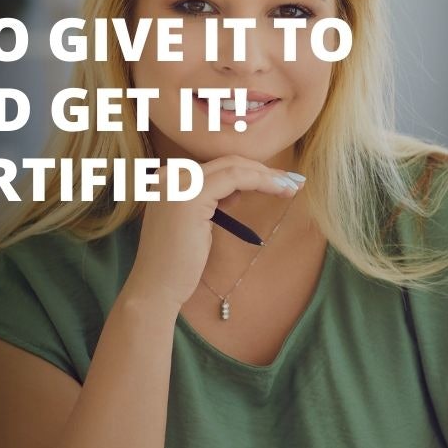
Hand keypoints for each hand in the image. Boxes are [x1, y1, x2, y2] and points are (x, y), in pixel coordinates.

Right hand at [121, 155, 304, 315]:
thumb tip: (237, 191)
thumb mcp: (196, 223)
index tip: (275, 180)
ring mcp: (178, 182)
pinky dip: (260, 181)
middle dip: (262, 170)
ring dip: (266, 175)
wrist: (157, 286)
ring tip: (289, 187)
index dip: (249, 170)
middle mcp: (169, 174)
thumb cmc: (177, 262)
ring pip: (234, 167)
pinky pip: (235, 179)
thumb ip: (211, 201)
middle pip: (226, 161)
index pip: (216, 166)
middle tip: (291, 181)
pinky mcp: (190, 195)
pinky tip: (277, 190)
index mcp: (167, 178)